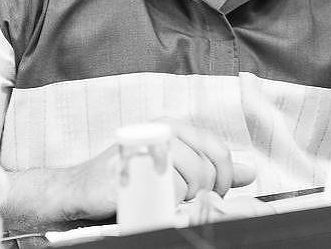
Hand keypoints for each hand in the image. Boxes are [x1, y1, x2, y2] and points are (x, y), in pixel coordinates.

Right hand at [64, 118, 255, 220]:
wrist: (81, 189)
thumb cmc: (127, 178)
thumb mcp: (174, 169)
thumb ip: (210, 168)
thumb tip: (249, 171)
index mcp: (172, 126)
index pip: (216, 148)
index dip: (223, 175)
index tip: (216, 192)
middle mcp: (161, 129)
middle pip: (206, 165)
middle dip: (204, 192)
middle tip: (188, 202)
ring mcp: (146, 145)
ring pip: (191, 178)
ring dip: (185, 199)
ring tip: (168, 201)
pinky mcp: (133, 167)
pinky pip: (168, 189)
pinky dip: (167, 203)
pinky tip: (154, 202)